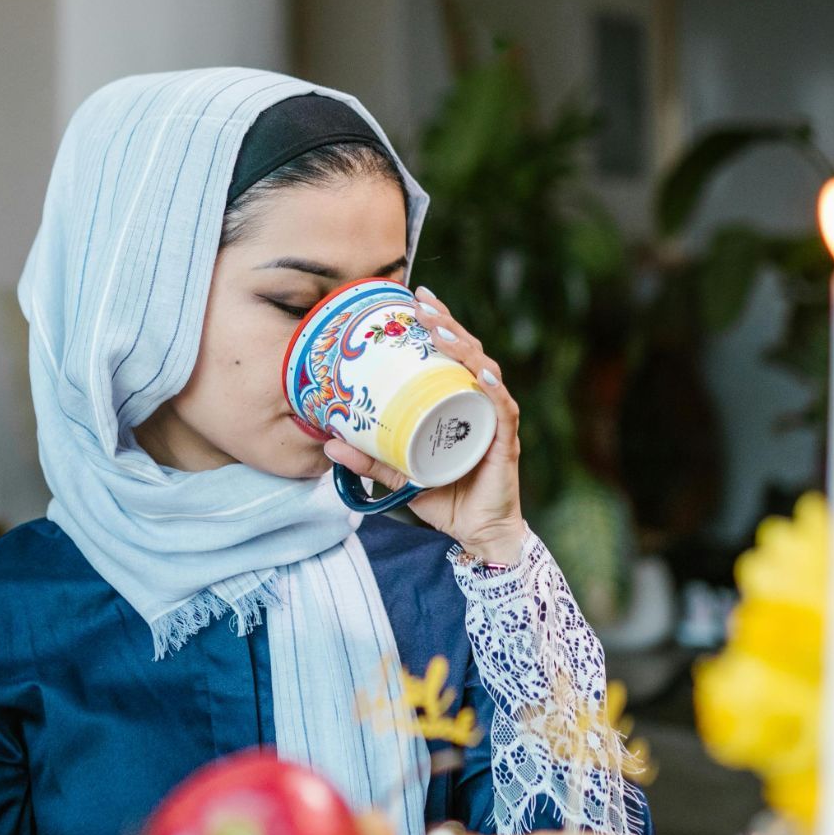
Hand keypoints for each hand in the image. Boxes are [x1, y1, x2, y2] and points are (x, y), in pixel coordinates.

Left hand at [323, 285, 525, 564]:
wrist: (478, 535)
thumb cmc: (446, 498)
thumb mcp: (399, 475)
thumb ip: (369, 458)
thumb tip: (329, 441)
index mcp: (459, 402)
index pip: (452, 354)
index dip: (438, 323)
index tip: (414, 298)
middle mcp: (481, 403)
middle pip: (468, 352)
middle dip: (446, 323)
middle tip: (420, 302)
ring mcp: (495, 420)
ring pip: (485, 371)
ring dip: (463, 347)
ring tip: (439, 329)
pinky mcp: (505, 442)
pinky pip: (502, 410)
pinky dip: (493, 390)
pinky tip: (481, 374)